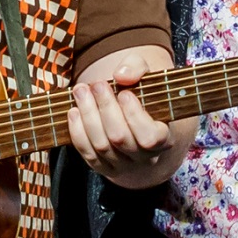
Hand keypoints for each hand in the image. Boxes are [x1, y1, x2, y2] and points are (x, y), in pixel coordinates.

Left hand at [68, 60, 175, 188]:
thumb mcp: (147, 77)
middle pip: (120, 138)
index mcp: (163, 139)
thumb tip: (122, 75)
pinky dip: (77, 133)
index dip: (134, 115)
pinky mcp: (104, 169)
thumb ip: (137, 68)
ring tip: (81, 91)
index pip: (149, 137)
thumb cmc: (143, 98)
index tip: (124, 93)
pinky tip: (74, 112)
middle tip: (96, 85)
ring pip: (102, 146)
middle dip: (105, 108)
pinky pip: (88, 155)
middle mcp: (145, 158)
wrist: (137, 126)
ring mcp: (123, 166)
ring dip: (88, 116)